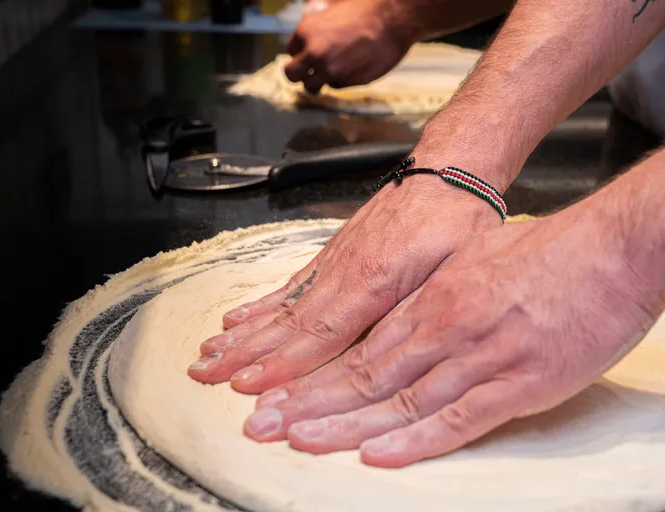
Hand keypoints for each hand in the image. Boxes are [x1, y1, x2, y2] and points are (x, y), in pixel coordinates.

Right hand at [187, 175, 501, 393]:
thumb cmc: (458, 219)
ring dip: (242, 334)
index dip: (285, 365)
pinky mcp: (333, 253)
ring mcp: (335, 261)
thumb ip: (420, 308)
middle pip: (288, 323)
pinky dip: (260, 304)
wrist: (446, 170)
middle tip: (205, 377)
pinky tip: (237, 320)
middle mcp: (346, 271)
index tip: (251, 387)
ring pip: (282, 305)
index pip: (323, 334)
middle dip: (245, 355)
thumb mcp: (458, 266)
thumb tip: (394, 352)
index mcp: (377, 279)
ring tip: (207, 354)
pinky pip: (290, 283)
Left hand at [239, 208, 664, 467]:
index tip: (278, 392)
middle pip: (367, 373)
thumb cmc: (557, 250)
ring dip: (345, 425)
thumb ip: (448, 291)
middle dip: (309, 402)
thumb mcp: (485, 257)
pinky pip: (459, 418)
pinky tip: (379, 454)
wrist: (616, 248)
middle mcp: (447, 326)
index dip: (316, 374)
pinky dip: (416, 440)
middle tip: (260, 424)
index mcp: (437, 296)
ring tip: (297, 442)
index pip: (363, 344)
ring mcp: (481, 355)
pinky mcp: (520, 382)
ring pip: (400, 399)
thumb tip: (422, 312)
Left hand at [285, 0, 417, 92]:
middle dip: (299, 75)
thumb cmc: (365, 10)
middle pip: (291, 74)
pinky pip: (336, 85)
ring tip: (331, 73)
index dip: (301, 54)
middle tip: (309, 74)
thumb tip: (308, 39)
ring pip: (312, 86)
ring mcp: (330, 70)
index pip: (291, 51)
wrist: (391, 20)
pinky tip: (353, 67)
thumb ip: (315, 27)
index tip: (309, 55)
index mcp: (306, 32)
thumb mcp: (332, 10)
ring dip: (318, 82)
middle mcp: (314, 54)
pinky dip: (341, 80)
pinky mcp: (347, 82)